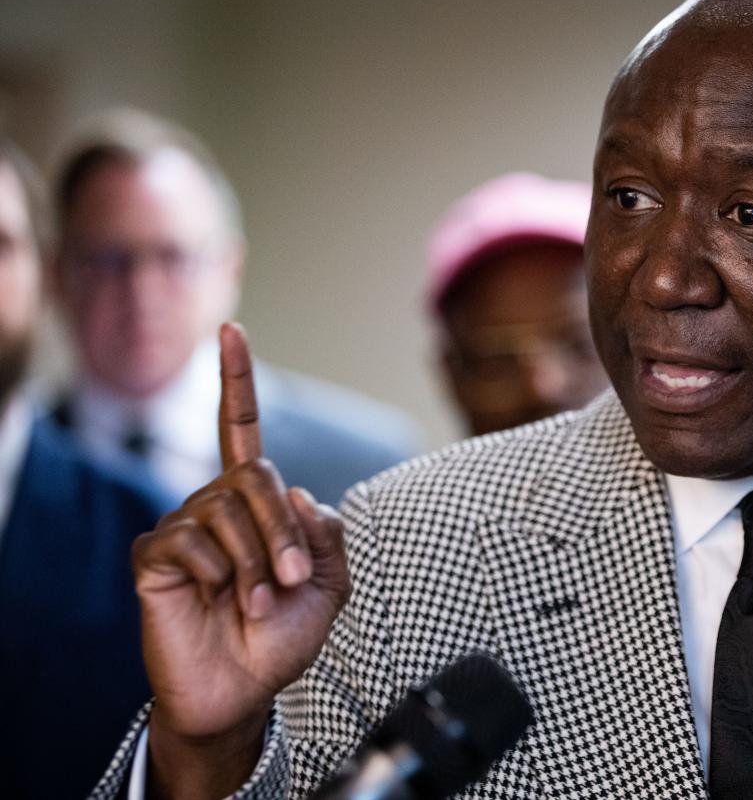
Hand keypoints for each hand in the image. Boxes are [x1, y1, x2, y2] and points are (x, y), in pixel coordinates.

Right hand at [132, 323, 350, 797]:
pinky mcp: (154, 556)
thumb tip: (296, 489)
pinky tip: (215, 598)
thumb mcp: (331, 584)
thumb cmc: (282, 637)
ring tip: (256, 600)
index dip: (237, 381)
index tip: (232, 330)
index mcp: (255, 503)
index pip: (242, 431)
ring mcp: (182, 526)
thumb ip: (327, 532)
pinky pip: (191, 540)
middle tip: (290, 580)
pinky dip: (218, 573)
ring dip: (257, 560)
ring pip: (228, 511)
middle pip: (256, 476)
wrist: (244, 690)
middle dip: (283, 531)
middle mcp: (215, 503)